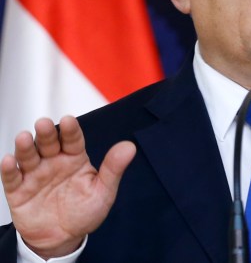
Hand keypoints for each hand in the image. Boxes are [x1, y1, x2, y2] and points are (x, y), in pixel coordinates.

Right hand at [0, 116, 134, 258]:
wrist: (63, 238)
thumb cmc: (85, 211)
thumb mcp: (103, 191)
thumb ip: (114, 169)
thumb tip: (129, 147)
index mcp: (75, 158)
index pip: (73, 140)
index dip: (71, 130)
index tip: (69, 120)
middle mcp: (54, 162)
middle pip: (49, 143)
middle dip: (46, 133)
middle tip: (44, 124)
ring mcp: (35, 175)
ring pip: (29, 156)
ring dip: (25, 147)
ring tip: (24, 138)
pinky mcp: (19, 191)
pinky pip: (12, 178)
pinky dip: (9, 169)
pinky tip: (9, 161)